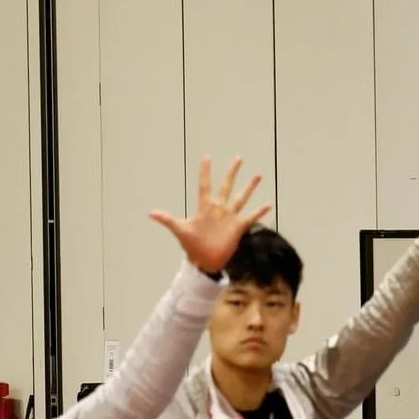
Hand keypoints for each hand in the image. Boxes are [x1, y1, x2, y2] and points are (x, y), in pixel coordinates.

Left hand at [150, 157, 270, 273]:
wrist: (204, 261)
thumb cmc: (192, 246)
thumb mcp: (180, 231)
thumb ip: (168, 220)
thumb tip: (151, 213)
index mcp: (205, 207)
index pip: (205, 185)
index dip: (205, 171)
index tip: (206, 157)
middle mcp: (218, 208)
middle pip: (226, 185)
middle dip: (232, 172)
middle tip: (238, 158)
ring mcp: (229, 217)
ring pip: (241, 198)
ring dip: (249, 187)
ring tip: (257, 175)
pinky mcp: (238, 227)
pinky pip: (251, 217)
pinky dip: (259, 211)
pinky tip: (268, 204)